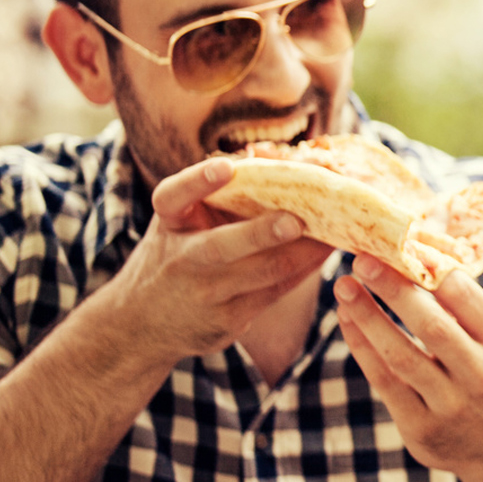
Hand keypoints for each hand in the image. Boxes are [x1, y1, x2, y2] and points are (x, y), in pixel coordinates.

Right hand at [106, 158, 331, 362]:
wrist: (143, 324)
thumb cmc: (177, 251)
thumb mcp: (182, 220)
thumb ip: (217, 192)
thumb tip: (280, 156)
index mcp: (169, 222)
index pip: (173, 196)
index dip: (198, 181)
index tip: (225, 166)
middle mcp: (182, 258)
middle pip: (222, 245)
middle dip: (262, 233)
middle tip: (297, 219)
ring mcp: (206, 294)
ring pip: (265, 271)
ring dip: (307, 249)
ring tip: (339, 226)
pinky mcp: (229, 321)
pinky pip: (278, 290)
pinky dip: (307, 268)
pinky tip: (330, 249)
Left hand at [333, 255, 482, 481]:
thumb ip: (463, 306)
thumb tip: (416, 253)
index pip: (465, 297)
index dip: (429, 269)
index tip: (399, 245)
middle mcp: (480, 374)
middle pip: (431, 326)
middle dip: (392, 289)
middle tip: (361, 260)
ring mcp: (450, 406)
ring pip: (400, 356)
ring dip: (367, 317)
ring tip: (344, 288)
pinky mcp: (421, 429)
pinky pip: (384, 383)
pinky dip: (362, 348)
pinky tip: (347, 322)